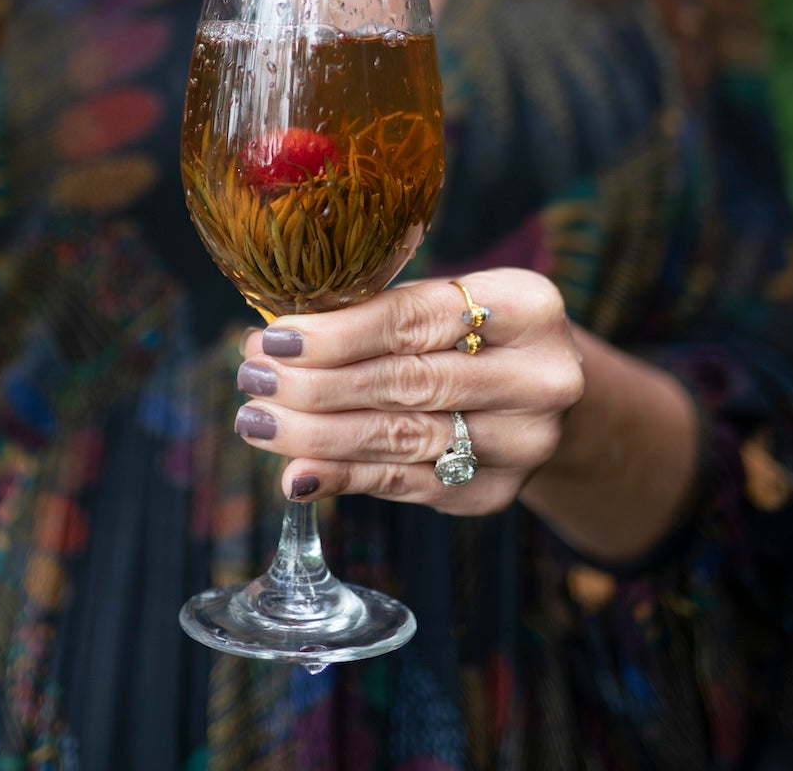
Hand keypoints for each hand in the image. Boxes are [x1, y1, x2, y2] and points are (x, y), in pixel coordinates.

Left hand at [235, 268, 585, 516]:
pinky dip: (345, 477)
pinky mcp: (495, 492)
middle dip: (315, 384)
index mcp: (527, 307)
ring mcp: (523, 442)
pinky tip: (297, 472)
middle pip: (407, 382)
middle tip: (254, 378)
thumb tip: (271, 346)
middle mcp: (538, 378)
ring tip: (258, 421)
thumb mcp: (438, 301)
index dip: (337, 333)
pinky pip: (406, 485)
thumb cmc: (466, 332)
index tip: (275, 339)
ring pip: (403, 438)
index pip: (415, 320)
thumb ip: (370, 315)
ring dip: (317, 434)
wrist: (536, 391)